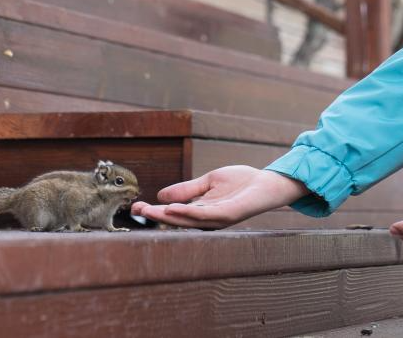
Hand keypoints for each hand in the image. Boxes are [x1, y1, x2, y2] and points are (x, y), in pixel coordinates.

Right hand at [130, 165, 308, 228]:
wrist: (266, 183)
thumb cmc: (240, 183)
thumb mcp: (208, 182)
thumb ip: (187, 189)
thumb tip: (161, 195)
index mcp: (201, 211)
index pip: (173, 212)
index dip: (154, 210)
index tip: (136, 206)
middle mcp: (207, 219)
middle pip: (177, 219)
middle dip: (156, 215)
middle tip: (137, 209)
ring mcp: (217, 218)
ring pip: (188, 220)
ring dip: (167, 216)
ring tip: (150, 211)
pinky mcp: (227, 214)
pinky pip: (204, 215)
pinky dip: (187, 213)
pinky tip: (173, 209)